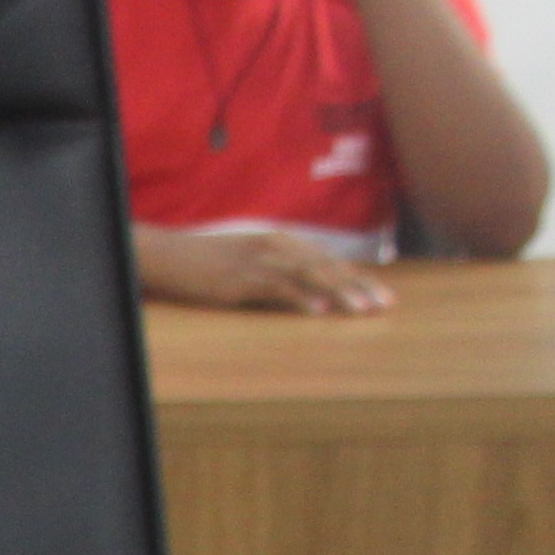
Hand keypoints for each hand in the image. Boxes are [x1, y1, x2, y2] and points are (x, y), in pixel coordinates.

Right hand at [135, 225, 393, 316]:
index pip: (328, 260)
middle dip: (358, 286)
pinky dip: (302, 300)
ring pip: (309, 275)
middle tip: (384, 306)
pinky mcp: (242, 278)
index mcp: (282, 240)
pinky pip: (278, 288)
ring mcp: (259, 260)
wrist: (170, 254)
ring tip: (361, 311)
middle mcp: (277, 245)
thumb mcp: (249, 260)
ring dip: (339, 294)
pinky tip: (320, 313)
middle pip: (326, 266)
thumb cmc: (207, 260)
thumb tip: (303, 288)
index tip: (382, 295)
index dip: (357, 277)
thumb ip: (277, 269)